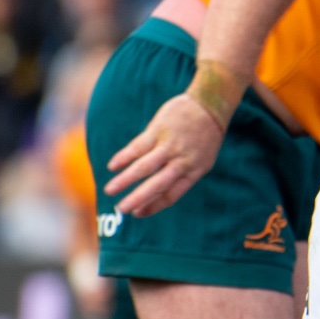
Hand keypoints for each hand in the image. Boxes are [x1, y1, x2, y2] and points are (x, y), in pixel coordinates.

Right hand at [104, 93, 226, 215]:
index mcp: (194, 171)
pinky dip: (124, 157)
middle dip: (137, 198)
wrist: (209, 105)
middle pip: (157, 185)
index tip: (137, 213)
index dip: (153, 206)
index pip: (172, 195)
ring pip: (144, 167)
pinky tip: (113, 166)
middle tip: (120, 210)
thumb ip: (182, 174)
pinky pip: (138, 147)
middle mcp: (182, 161)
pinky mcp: (159, 130)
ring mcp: (170, 145)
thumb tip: (156, 192)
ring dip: (125, 180)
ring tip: (109, 190)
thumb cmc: (203, 137)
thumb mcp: (202, 159)